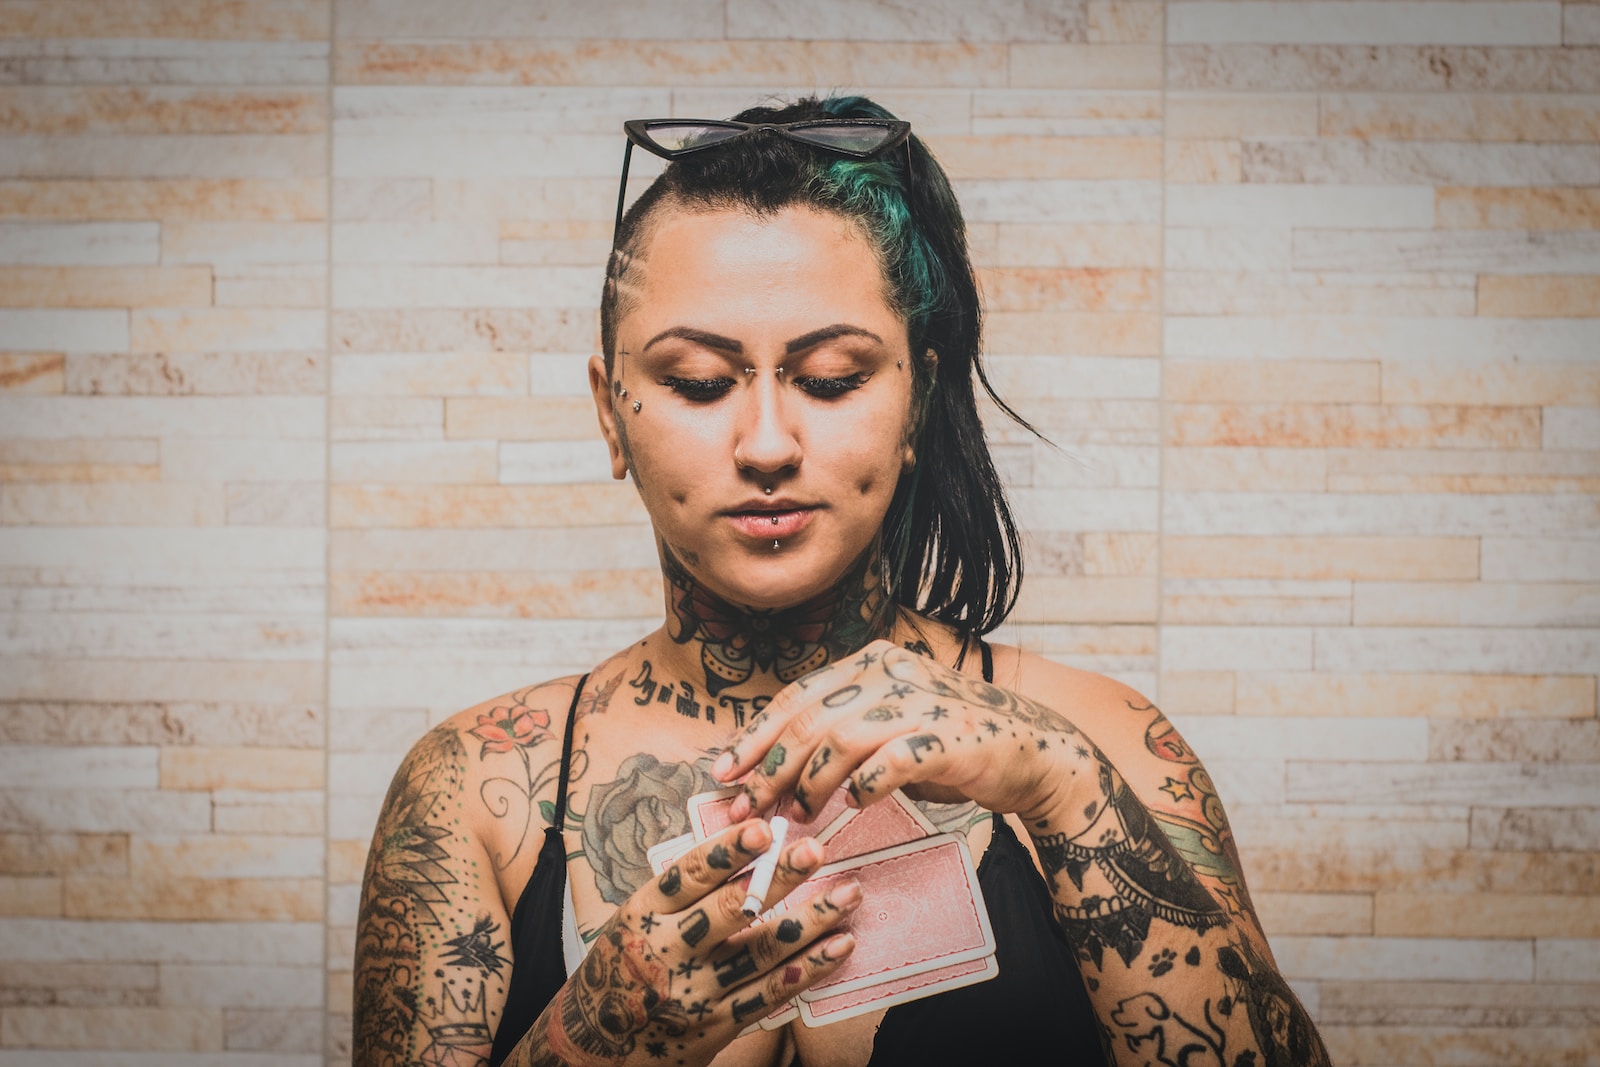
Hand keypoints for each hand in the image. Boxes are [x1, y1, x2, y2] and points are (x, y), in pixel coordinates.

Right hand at [538, 819, 857, 1065]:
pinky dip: (808, 968)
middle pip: (730, 911)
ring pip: (761, 952)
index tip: (763, 828)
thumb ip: (680, 892)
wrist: (597, 1046)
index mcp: (642, 915)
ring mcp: (695, 991)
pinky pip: (771, 993)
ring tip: (848, 895)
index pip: (687, 875)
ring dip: (810, 921)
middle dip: (777, 879)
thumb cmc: (622, 968)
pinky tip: (838, 945)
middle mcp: (668, 952)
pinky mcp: (717, 1024)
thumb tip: (739, 843)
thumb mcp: (632, 921)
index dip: (726, 850)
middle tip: (814, 851)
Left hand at [711, 640, 1099, 833]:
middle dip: (770, 768)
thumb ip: (839, 734)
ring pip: (841, 741)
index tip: (723, 772)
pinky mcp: (948, 737)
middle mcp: (893, 672)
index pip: (797, 696)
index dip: (756, 735)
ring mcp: (922, 702)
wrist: (1034, 752)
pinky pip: (890, 763)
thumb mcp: (888, 724)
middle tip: (748, 808)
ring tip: (798, 815)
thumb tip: (773, 770)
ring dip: (810, 784)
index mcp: (872, 661)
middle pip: (810, 720)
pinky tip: (857, 804)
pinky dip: (864, 787)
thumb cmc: (950, 743)